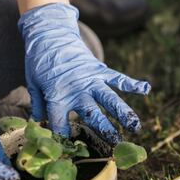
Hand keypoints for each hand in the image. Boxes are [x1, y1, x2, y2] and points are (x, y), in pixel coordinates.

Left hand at [18, 2, 149, 142]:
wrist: (49, 33)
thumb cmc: (39, 61)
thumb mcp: (33, 83)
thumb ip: (39, 104)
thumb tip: (39, 123)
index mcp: (57, 96)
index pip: (60, 124)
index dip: (62, 136)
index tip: (68, 146)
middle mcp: (77, 90)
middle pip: (92, 115)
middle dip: (104, 130)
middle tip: (115, 143)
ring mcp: (91, 79)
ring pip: (110, 99)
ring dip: (123, 113)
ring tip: (136, 127)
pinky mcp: (100, 69)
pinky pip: (118, 78)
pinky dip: (132, 83)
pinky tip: (146, 89)